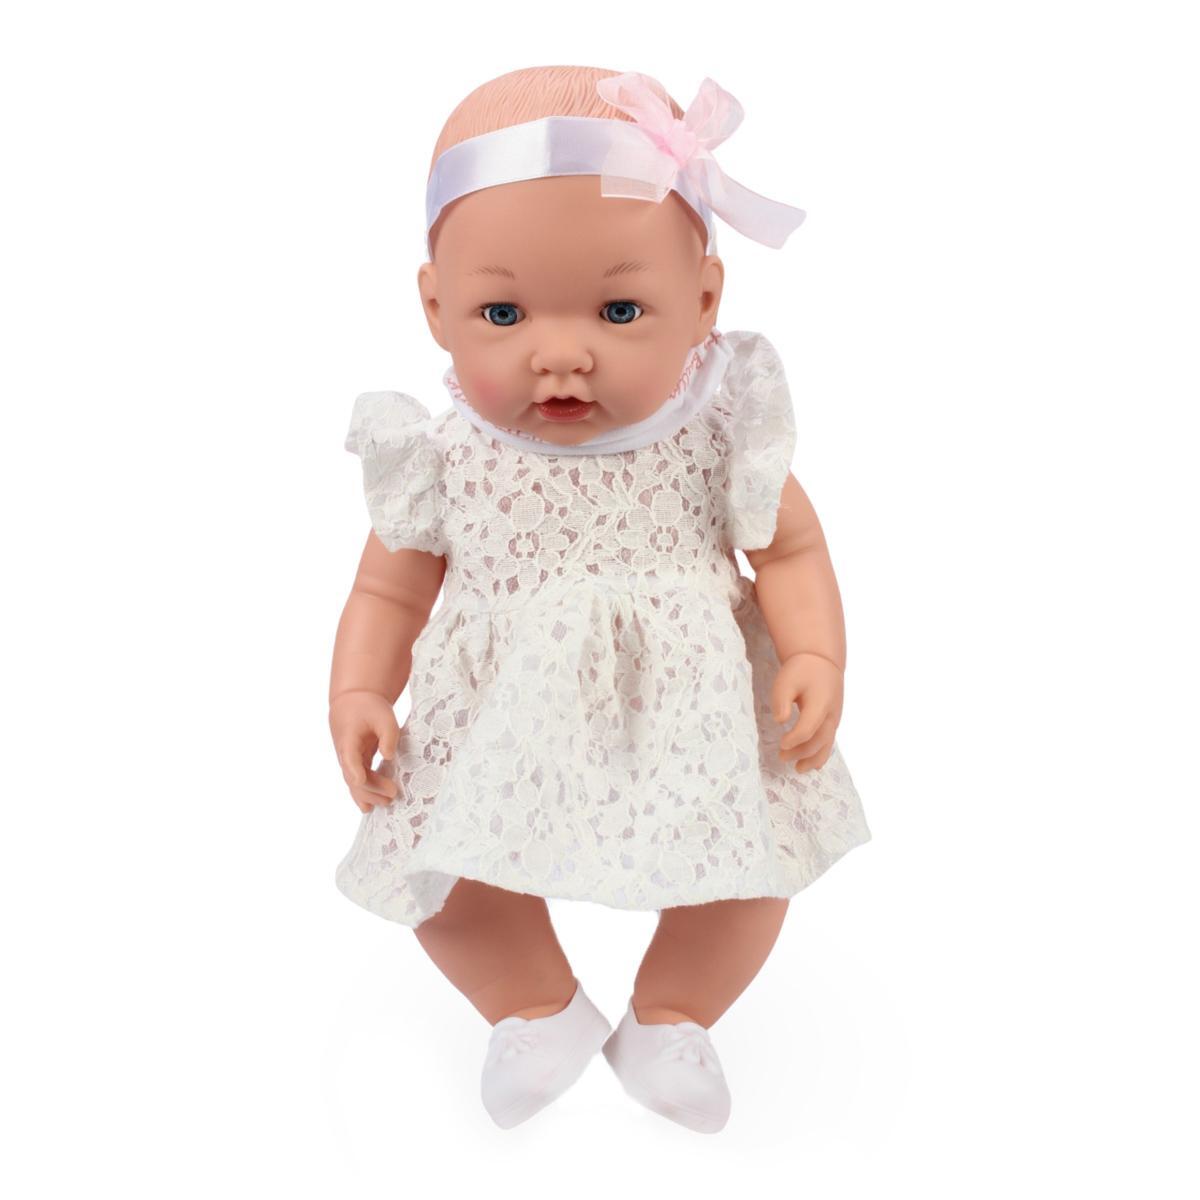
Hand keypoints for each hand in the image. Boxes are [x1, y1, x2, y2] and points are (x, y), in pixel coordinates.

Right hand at [329, 690, 401, 812]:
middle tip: (392, 794)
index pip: (349, 758)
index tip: (361, 781)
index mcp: (348, 739)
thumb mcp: (384, 715)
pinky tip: (371, 806)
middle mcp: (345, 753)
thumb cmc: (368, 707)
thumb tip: (389, 757)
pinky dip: (364, 792)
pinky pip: (357, 780)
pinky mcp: (354, 762)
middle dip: (371, 788)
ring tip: (386, 803)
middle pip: (353, 776)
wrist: (352, 702)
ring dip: (367, 795)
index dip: (354, 771)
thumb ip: (388, 735)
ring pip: (353, 782)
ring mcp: (347, 760)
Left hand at [770, 652, 843, 772]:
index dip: (794, 740)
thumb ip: (781, 700)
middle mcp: (831, 714)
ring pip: (827, 745)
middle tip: (781, 756)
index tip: (781, 744)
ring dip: (813, 759)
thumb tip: (780, 721)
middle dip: (801, 752)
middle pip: (818, 741)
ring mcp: (834, 719)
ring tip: (798, 769)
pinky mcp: (833, 721)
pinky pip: (829, 742)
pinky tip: (812, 765)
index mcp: (820, 703)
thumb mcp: (786, 680)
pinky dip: (821, 755)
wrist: (822, 662)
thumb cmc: (801, 671)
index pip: (808, 729)